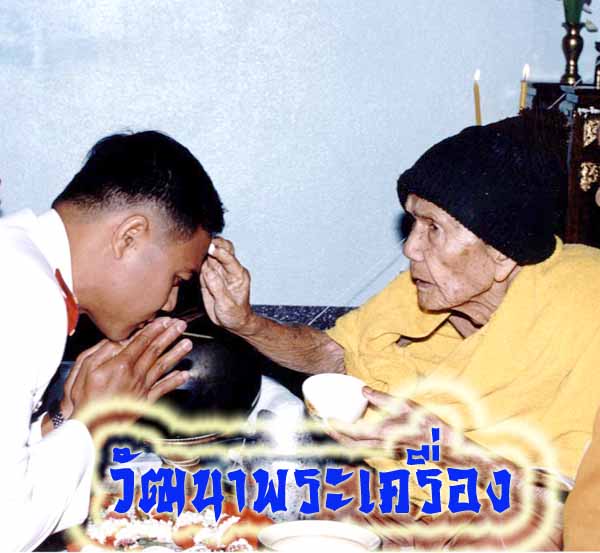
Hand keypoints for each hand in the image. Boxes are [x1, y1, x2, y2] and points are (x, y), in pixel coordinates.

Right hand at [67, 317, 192, 423]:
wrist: (91, 426)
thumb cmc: (86, 398)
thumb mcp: (85, 370)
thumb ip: (102, 352)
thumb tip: (117, 340)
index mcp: (120, 365)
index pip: (141, 341)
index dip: (155, 329)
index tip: (165, 320)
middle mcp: (135, 374)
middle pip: (155, 351)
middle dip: (169, 336)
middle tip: (181, 326)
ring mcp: (142, 388)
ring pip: (162, 366)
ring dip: (176, 354)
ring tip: (188, 344)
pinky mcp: (145, 401)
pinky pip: (163, 389)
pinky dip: (174, 381)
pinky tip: (184, 375)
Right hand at [199, 237, 254, 333]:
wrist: (233, 322)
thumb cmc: (235, 314)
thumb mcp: (227, 305)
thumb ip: (218, 288)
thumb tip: (207, 272)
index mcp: (238, 275)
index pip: (230, 258)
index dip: (220, 252)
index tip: (211, 248)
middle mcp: (229, 270)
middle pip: (223, 248)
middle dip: (214, 244)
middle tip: (202, 244)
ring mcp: (219, 272)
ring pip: (211, 254)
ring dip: (203, 251)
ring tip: (193, 251)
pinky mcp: (209, 276)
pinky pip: (202, 265)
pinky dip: (196, 262)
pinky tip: (190, 261)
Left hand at [326, 387, 452, 456]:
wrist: (444, 445)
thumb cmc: (427, 424)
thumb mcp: (404, 404)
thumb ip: (381, 397)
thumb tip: (363, 389)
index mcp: (383, 433)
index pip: (352, 433)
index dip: (336, 428)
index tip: (325, 419)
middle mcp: (381, 445)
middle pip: (350, 446)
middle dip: (334, 437)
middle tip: (323, 425)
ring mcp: (385, 450)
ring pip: (357, 449)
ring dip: (343, 440)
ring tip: (333, 428)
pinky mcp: (390, 450)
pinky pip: (366, 448)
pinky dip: (355, 442)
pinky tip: (354, 433)